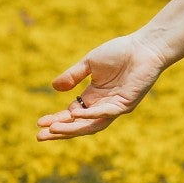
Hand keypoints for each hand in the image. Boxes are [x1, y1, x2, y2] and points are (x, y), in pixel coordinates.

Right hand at [37, 31, 169, 140]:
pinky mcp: (126, 104)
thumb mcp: (90, 63)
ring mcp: (115, 107)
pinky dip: (91, 115)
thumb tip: (53, 87)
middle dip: (60, 131)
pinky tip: (76, 114)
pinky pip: (106, 113)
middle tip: (40, 136)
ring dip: (72, 128)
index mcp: (93, 97)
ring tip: (54, 130)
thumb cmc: (120, 52)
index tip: (39, 123)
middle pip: (78, 124)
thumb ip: (73, 75)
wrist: (144, 47)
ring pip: (91, 125)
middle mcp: (103, 106)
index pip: (71, 114)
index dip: (56, 119)